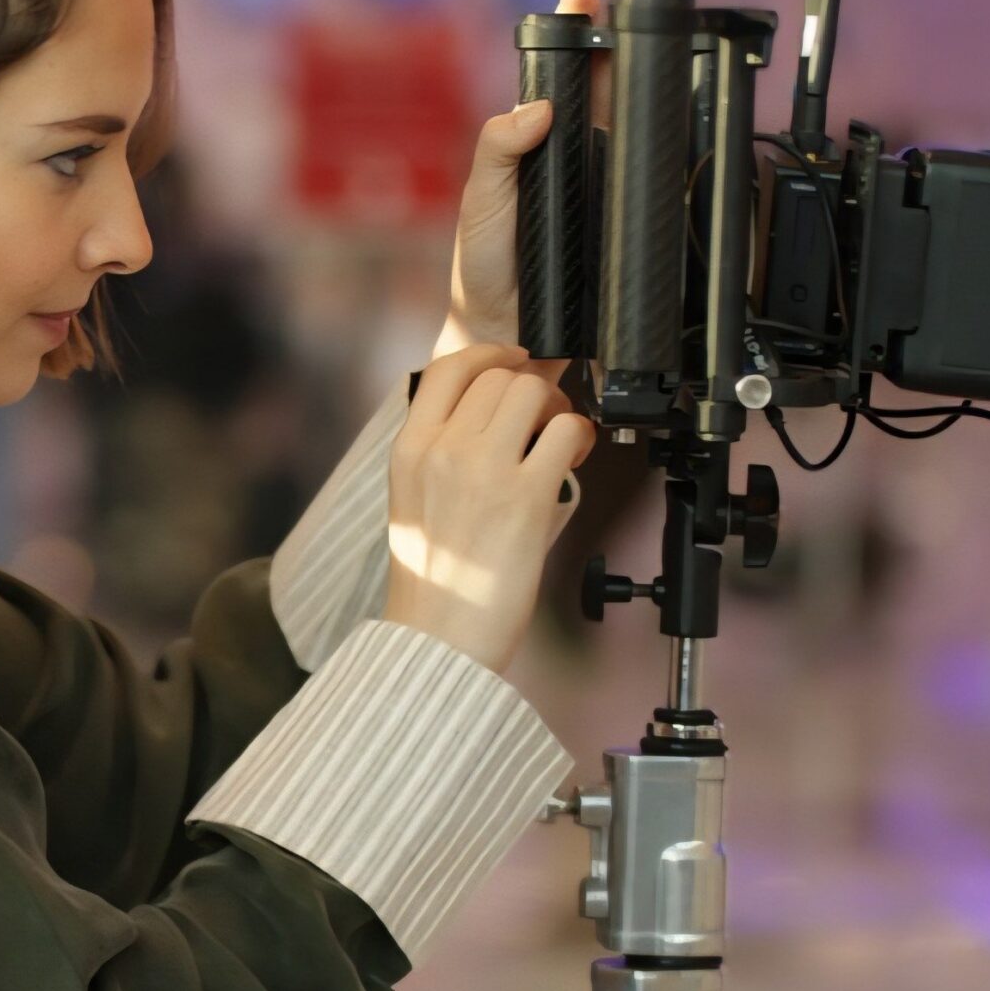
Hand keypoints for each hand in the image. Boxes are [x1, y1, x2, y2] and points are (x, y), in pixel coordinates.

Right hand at [382, 343, 596, 676]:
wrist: (439, 637)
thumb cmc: (434, 579)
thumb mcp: (414, 499)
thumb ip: (444, 450)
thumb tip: (499, 412)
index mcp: (409, 450)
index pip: (448, 369)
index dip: (489, 353)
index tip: (512, 358)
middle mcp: (442, 450)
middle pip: (499, 376)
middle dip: (531, 387)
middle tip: (545, 417)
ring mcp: (483, 470)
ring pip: (532, 392)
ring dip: (556, 409)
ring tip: (558, 441)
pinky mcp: (526, 496)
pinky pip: (567, 433)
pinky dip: (580, 439)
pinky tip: (575, 460)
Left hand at [438, 0, 658, 360]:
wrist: (506, 333)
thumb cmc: (484, 266)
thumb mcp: (481, 201)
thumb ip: (499, 150)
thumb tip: (537, 107)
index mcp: (536, 141)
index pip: (560, 72)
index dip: (575, 27)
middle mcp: (573, 154)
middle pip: (607, 79)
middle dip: (627, 26)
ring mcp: (602, 182)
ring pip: (635, 119)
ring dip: (653, 74)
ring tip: (666, 28)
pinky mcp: (625, 216)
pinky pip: (653, 175)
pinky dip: (672, 146)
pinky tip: (683, 114)